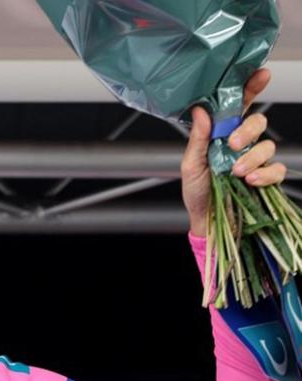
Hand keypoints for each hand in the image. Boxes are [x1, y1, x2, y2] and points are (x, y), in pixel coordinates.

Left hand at [180, 68, 286, 236]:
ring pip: (268, 145)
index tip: (260, 74)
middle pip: (258, 122)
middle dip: (249, 130)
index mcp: (221, 135)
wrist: (206, 221)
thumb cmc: (197, 192)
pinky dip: (265, 175)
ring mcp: (254, 161)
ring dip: (253, 157)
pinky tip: (251, 181)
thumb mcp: (190, 165)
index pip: (238, 107)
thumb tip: (201, 112)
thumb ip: (197, 139)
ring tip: (236, 172)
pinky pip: (276, 170)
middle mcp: (240, 144)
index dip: (250, 88)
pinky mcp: (265, 178)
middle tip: (234, 144)